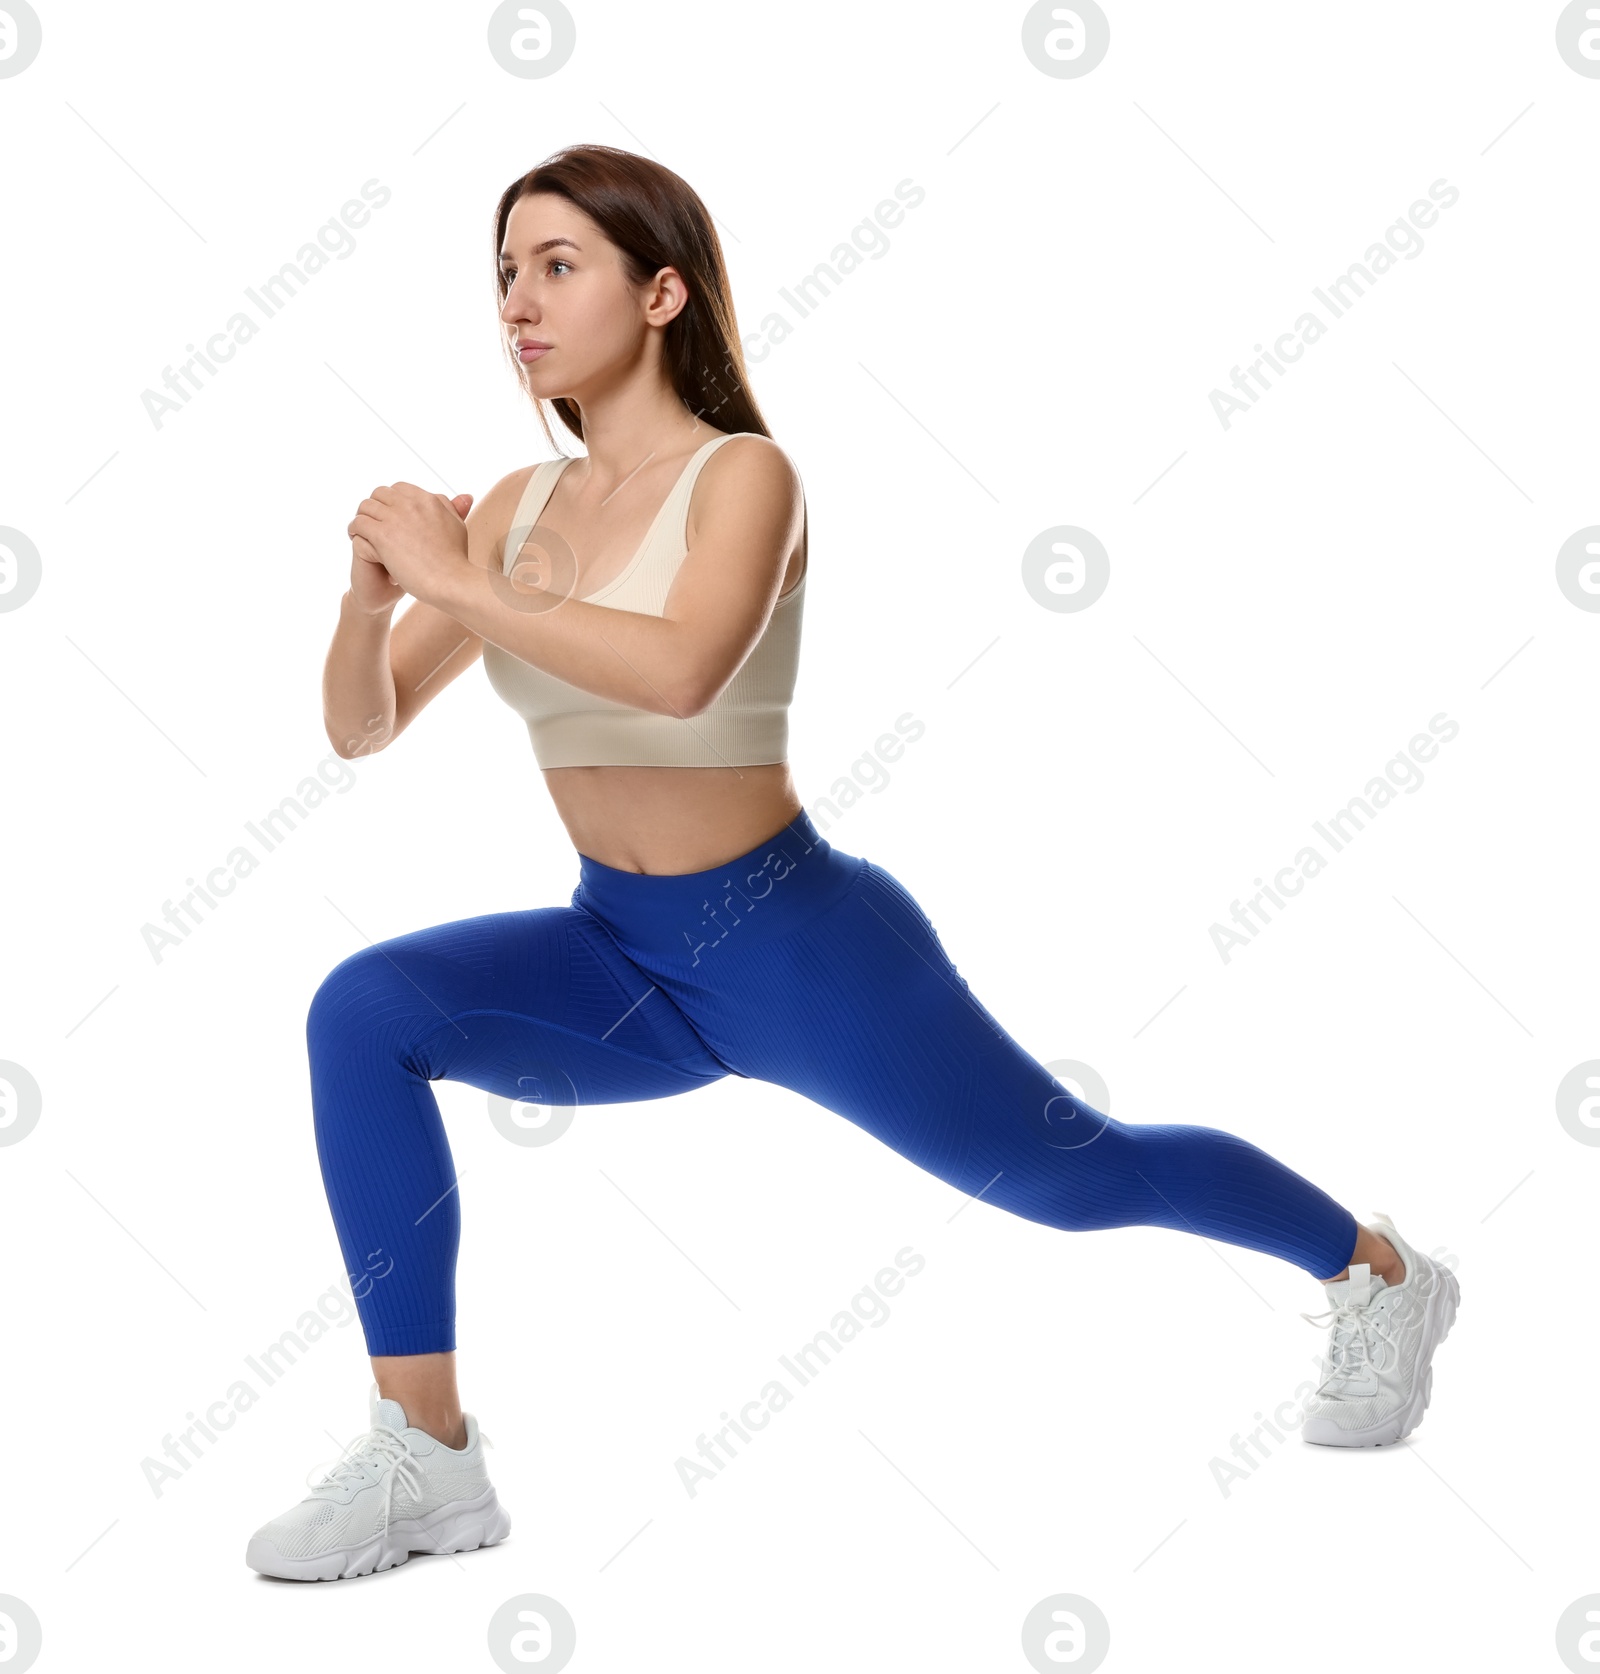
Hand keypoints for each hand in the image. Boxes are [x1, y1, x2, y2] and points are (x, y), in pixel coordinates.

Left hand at [347, 484, 474, 605]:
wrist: (452, 582)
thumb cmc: (456, 560)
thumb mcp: (458, 528)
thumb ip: (455, 509)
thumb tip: (465, 496)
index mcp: (428, 499)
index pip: (399, 489)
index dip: (391, 502)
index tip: (388, 516)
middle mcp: (411, 503)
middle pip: (380, 494)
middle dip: (374, 507)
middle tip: (371, 523)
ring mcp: (396, 518)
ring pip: (366, 506)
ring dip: (362, 517)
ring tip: (360, 531)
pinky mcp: (383, 535)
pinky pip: (359, 523)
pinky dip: (355, 530)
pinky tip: (355, 539)